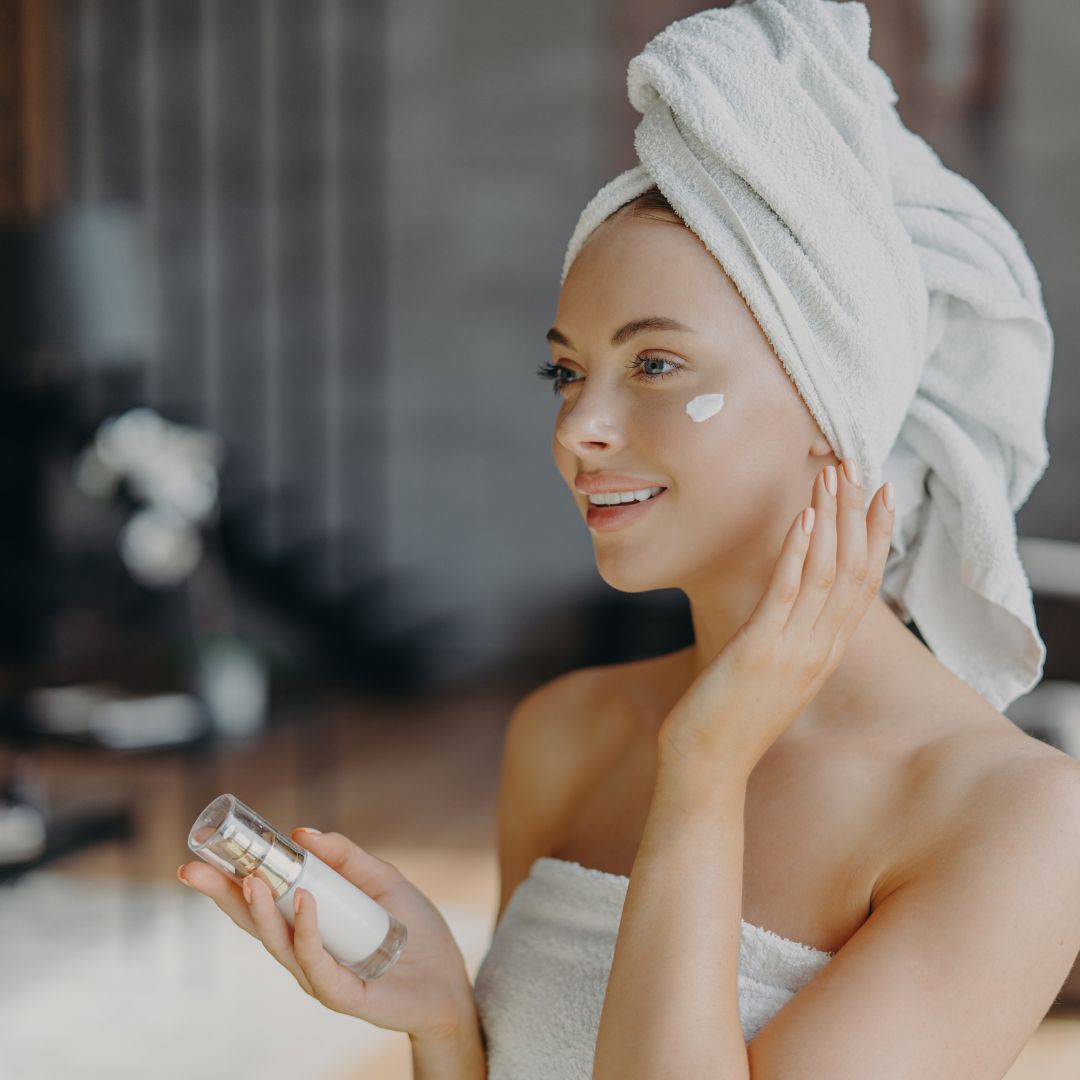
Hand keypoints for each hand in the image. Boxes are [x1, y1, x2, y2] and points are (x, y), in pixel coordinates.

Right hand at [178, 830, 475, 1042]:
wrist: (450, 981)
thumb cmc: (414, 932)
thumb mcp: (381, 880)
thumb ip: (345, 857)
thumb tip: (302, 833)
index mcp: (308, 926)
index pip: (259, 903)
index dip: (227, 883)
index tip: (198, 858)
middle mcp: (305, 953)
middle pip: (254, 924)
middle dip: (221, 896)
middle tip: (192, 868)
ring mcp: (320, 976)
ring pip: (279, 944)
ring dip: (260, 911)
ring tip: (250, 878)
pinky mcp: (345, 994)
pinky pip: (317, 964)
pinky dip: (307, 933)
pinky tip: (304, 902)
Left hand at [656, 459, 894, 778]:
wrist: (707, 767)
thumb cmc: (730, 718)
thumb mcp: (771, 673)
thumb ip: (787, 637)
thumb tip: (785, 605)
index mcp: (825, 652)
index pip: (863, 583)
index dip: (876, 535)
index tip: (881, 493)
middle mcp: (820, 649)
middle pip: (854, 569)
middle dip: (858, 514)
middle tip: (855, 466)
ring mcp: (795, 650)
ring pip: (826, 572)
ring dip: (831, 518)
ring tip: (830, 475)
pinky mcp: (762, 650)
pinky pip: (787, 591)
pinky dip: (798, 550)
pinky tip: (804, 517)